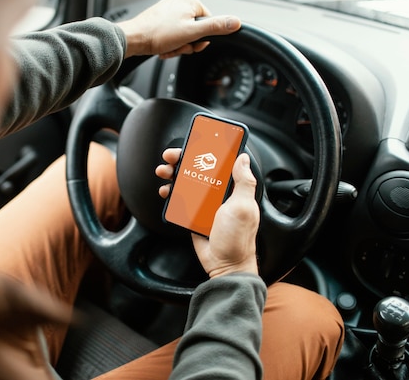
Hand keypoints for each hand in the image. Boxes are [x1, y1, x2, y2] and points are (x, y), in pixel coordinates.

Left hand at [117, 0, 240, 58]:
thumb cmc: (157, 34)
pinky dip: (169, 44)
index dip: (202, 39)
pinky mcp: (160, 19)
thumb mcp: (192, 33)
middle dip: (188, 43)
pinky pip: (173, 34)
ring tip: (168, 47)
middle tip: (178, 46)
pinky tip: (163, 47)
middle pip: (196, 30)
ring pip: (184, 34)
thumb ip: (215, 28)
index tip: (192, 44)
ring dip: (178, 46)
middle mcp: (180, 2)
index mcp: (190, 1)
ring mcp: (169, 10)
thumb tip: (235, 23)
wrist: (134, 40)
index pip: (208, 23)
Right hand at [156, 150, 259, 276]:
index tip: (193, 142)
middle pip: (197, 169)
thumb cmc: (237, 238)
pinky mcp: (193, 215)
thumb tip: (243, 158)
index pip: (219, 162)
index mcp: (232, 188)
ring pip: (185, 182)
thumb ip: (244, 181)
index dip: (206, 150)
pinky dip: (171, 194)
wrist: (225, 265)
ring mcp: (204, 204)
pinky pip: (180, 201)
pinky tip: (166, 191)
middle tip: (170, 157)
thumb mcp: (243, 207)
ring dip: (172, 175)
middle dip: (182, 160)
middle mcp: (218, 193)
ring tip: (163, 173)